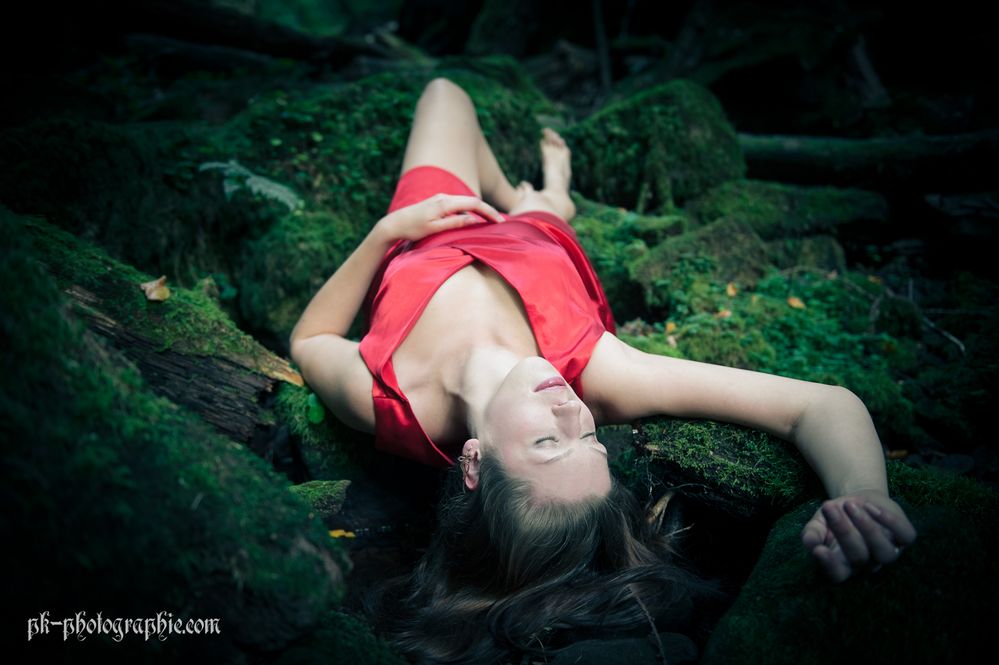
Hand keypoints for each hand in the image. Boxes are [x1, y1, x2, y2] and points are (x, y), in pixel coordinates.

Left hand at [375, 194, 504, 242]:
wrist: (394, 223)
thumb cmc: (412, 229)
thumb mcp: (434, 229)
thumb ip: (454, 223)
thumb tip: (473, 219)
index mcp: (445, 203)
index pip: (474, 204)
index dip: (489, 212)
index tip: (500, 222)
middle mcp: (444, 197)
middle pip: (473, 201)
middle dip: (488, 210)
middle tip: (501, 222)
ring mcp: (441, 198)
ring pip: (466, 202)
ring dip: (480, 210)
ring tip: (491, 221)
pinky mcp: (438, 202)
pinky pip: (459, 205)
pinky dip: (470, 211)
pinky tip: (474, 219)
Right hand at [801, 490, 916, 582]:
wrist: (859, 501)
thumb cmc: (836, 516)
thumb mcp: (819, 523)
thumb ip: (812, 533)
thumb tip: (809, 542)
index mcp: (844, 565)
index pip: (837, 575)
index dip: (829, 565)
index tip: (818, 550)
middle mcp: (868, 564)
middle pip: (859, 557)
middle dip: (843, 531)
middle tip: (829, 507)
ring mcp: (889, 553)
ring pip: (885, 553)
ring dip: (867, 528)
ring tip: (850, 504)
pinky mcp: (905, 538)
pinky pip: (905, 535)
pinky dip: (889, 521)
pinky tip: (870, 506)